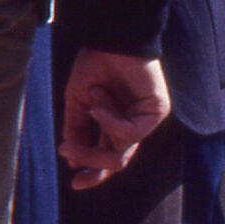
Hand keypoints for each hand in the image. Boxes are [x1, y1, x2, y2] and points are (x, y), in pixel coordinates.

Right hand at [60, 49, 168, 188]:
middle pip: (115, 162)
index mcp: (114, 125)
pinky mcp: (156, 112)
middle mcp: (133, 126)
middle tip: (67, 151)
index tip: (76, 184)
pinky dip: (110, 120)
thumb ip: (77, 131)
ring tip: (93, 101)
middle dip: (91, 160)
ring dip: (99, 130)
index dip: (93, 173)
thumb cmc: (95, 64)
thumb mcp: (78, 102)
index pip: (108, 158)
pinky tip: (100, 101)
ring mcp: (146, 121)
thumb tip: (72, 161)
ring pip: (121, 154)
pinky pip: (130, 134)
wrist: (110, 39)